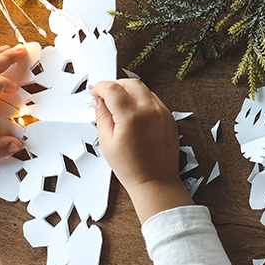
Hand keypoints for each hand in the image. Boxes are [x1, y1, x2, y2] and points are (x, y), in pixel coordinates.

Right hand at [91, 79, 190, 222]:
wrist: (155, 181)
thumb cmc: (131, 168)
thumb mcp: (107, 142)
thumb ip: (102, 116)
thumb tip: (98, 100)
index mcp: (132, 117)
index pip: (113, 89)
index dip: (100, 87)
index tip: (95, 93)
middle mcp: (150, 111)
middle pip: (131, 83)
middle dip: (116, 85)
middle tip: (105, 96)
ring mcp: (163, 113)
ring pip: (145, 90)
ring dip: (130, 92)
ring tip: (119, 107)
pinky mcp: (170, 118)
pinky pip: (154, 100)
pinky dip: (142, 101)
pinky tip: (133, 114)